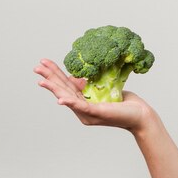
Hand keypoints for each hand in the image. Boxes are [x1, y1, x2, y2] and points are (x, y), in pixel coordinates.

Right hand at [34, 59, 153, 132]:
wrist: (140, 115)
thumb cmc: (124, 103)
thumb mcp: (103, 89)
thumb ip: (89, 85)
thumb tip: (77, 77)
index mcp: (83, 103)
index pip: (65, 86)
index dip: (55, 74)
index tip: (44, 63)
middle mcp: (82, 110)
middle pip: (62, 91)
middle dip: (49, 78)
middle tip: (37, 67)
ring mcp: (88, 113)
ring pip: (68, 98)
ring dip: (54, 89)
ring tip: (41, 80)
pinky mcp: (97, 114)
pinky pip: (81, 107)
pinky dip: (70, 103)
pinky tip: (60, 99)